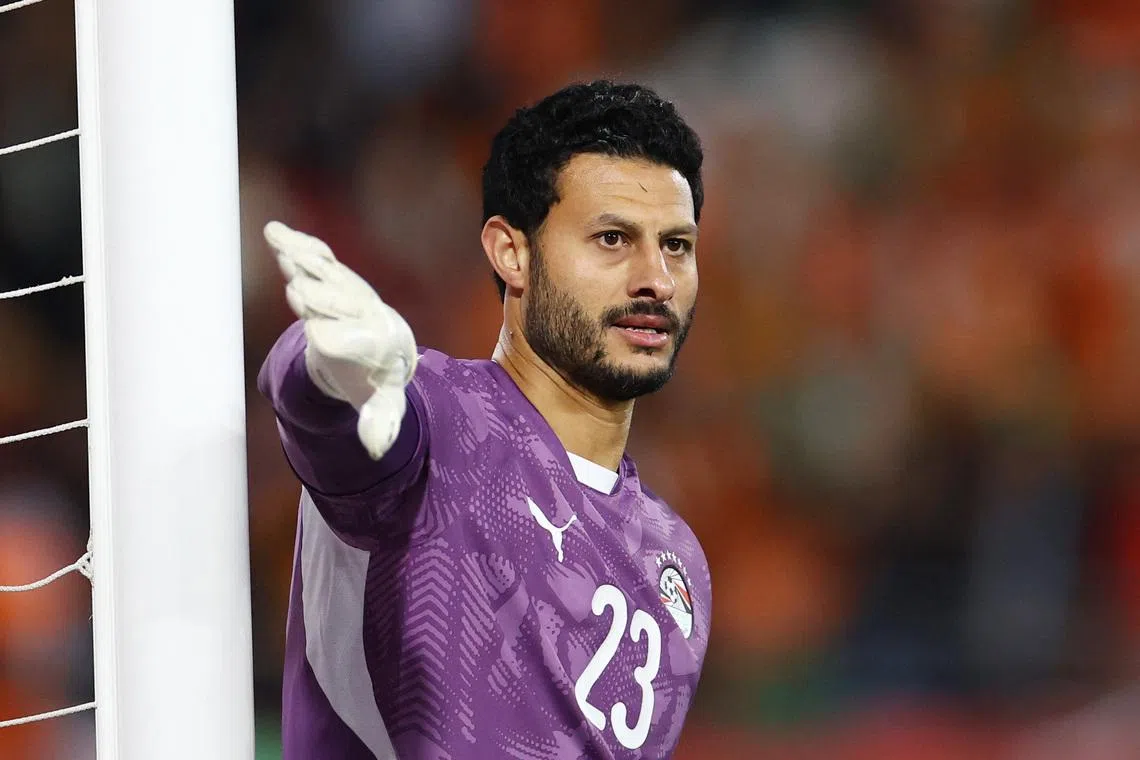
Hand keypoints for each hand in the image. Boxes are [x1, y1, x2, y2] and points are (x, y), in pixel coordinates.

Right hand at [264, 221, 416, 459]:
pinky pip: (318, 257)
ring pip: (327, 275)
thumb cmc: (377, 375)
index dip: (335, 339)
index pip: (351, 342)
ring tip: (283, 248)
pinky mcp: (335, 276)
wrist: (384, 343)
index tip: (317, 337)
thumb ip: (381, 421)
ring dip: (305, 262)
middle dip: (320, 300)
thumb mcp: (382, 400)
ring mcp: (348, 291)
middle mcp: (363, 313)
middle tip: (298, 292)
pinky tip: (274, 232)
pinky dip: (297, 244)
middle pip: (337, 304)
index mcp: (375, 345)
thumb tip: (376, 450)